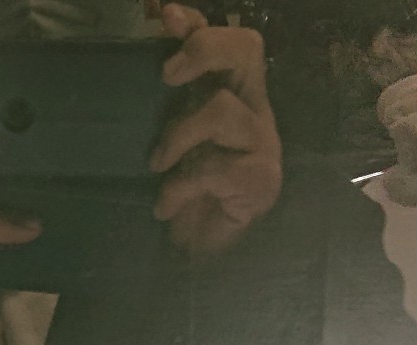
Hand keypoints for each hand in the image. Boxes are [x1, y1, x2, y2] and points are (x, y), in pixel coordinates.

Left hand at [150, 3, 281, 258]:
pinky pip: (213, 168)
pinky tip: (164, 206)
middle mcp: (253, 109)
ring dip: (177, 135)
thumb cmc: (191, 188)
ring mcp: (261, 143)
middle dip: (203, 50)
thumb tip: (155, 34)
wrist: (207, 250)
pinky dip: (178, 187)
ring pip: (220, 109)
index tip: (165, 16)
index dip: (200, 25)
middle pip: (246, 51)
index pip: (229, 41)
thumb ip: (169, 93)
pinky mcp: (260, 180)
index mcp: (233, 93)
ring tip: (155, 164)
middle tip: (167, 75)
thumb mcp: (173, 135)